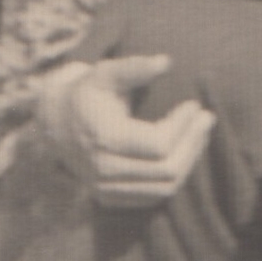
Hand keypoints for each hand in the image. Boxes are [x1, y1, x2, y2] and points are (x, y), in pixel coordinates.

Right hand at [34, 55, 215, 211]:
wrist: (54, 122)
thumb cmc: (87, 93)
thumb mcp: (105, 73)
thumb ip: (133, 67)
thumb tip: (164, 62)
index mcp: (103, 139)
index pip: (159, 144)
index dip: (184, 126)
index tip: (195, 105)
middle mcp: (102, 169)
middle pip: (167, 170)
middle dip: (193, 144)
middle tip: (206, 120)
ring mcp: (104, 188)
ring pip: (164, 188)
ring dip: (189, 161)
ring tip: (199, 135)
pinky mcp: (109, 198)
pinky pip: (153, 198)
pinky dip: (174, 178)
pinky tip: (183, 153)